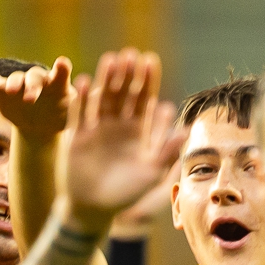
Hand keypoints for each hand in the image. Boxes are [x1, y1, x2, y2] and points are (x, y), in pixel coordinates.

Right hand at [0, 57, 74, 143]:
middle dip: (32, 87)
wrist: (40, 125)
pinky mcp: (3, 90)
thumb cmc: (59, 117)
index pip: (59, 74)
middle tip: (30, 98)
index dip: (61, 69)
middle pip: (34, 78)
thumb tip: (88, 96)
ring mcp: (19, 84)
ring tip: (9, 89)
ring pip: (15, 80)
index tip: (63, 63)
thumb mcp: (70, 116)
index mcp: (57, 84)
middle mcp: (37, 79)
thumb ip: (76, 106)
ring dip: (12, 83)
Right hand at [61, 48, 187, 235]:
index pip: (143, 99)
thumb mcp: (150, 173)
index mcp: (137, 130)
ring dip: (105, 79)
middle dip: (127, 75)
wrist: (94, 209)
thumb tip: (187, 130)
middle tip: (130, 55)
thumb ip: (166, 151)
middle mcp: (117, 124)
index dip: (147, 80)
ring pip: (102, 97)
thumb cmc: (126, 194)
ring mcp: (96, 127)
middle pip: (123, 93)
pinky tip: (82, 82)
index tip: (150, 61)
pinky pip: (79, 113)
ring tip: (110, 60)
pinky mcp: (77, 135)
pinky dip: (80, 98)